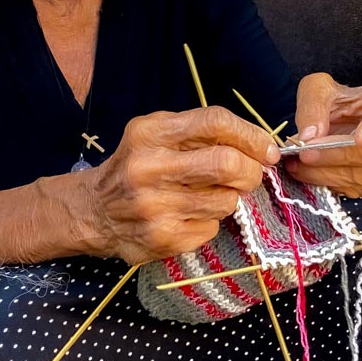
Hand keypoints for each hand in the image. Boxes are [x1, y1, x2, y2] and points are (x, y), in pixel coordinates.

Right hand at [84, 106, 280, 264]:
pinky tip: (190, 214)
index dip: (251, 135)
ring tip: (211, 193)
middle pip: (227, 164)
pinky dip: (210, 220)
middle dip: (251, 170)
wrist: (94, 211)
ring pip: (226, 200)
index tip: (266, 149)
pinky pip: (211, 226)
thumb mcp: (156, 134)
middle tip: (250, 174)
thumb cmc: (136, 165)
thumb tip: (258, 144)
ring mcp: (155, 206)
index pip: (215, 122)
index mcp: (150, 133)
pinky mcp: (163, 238)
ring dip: (229, 197)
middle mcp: (150, 168)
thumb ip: (199, 131)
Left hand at [283, 73, 361, 197]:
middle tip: (307, 153)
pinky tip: (310, 173)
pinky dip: (332, 182)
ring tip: (300, 164)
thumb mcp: (320, 89)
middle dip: (340, 154)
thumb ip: (313, 107)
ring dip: (331, 172)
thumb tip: (309, 136)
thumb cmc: (341, 99)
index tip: (361, 138)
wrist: (348, 117)